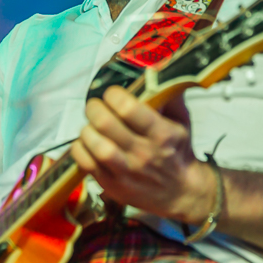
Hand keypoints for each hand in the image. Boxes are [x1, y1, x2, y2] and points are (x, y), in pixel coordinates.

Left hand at [70, 86, 215, 223]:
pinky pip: (85, 163)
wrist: (181, 191)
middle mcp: (144, 153)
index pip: (129, 108)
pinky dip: (80, 148)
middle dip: (95, 108)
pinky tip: (87, 142)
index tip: (112, 93)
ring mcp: (127, 172)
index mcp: (162, 134)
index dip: (114, 95)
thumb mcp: (182, 121)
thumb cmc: (178, 151)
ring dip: (87, 129)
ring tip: (91, 124)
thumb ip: (169, 95)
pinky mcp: (112, 185)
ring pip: (94, 145)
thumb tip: (154, 70)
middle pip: (106, 124)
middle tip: (96, 105)